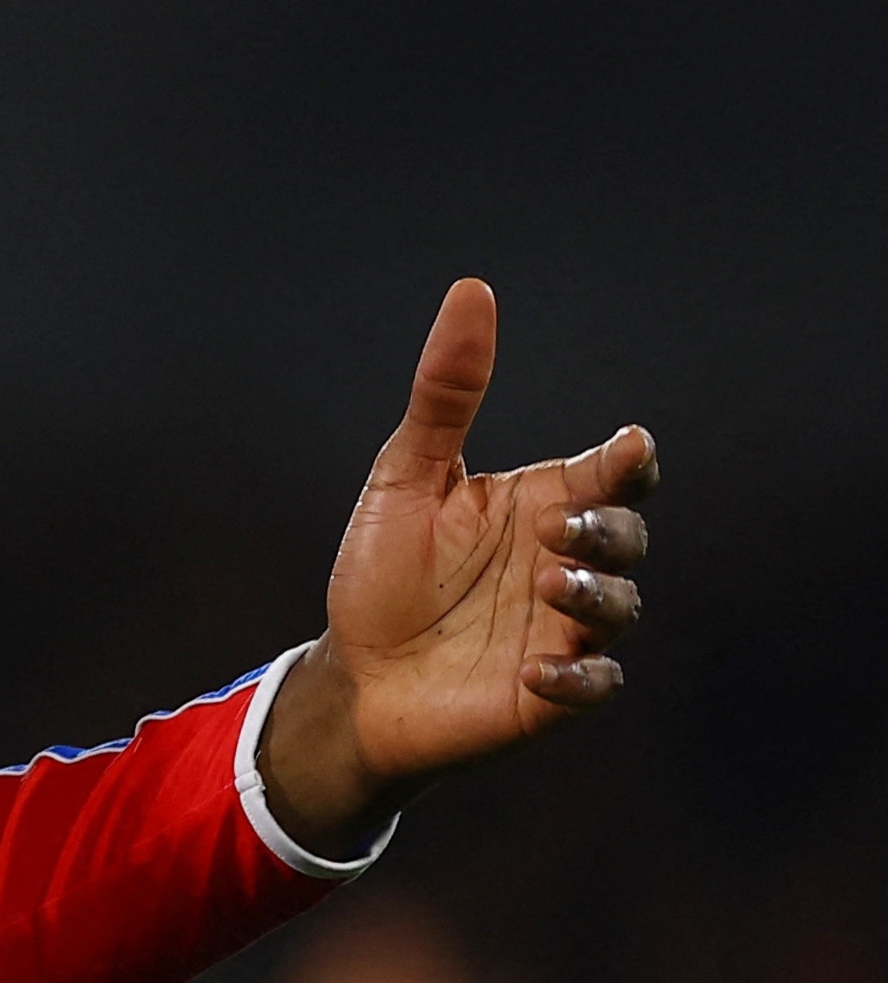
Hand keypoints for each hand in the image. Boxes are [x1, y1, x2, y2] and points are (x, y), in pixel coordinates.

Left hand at [260, 278, 657, 856]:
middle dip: (611, 528)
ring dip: (597, 594)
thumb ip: (446, 392)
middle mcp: (563, 562)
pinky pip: (594, 684)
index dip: (627, 460)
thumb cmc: (382, 570)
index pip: (611, 474)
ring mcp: (563, 629)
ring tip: (551, 586)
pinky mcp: (550, 693)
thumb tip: (472, 290)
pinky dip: (578, 678)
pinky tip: (537, 673)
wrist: (355, 671)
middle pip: (628, 534)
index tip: (628, 446)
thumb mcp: (406, 473)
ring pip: (620, 605)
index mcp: (540, 504)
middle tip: (563, 529)